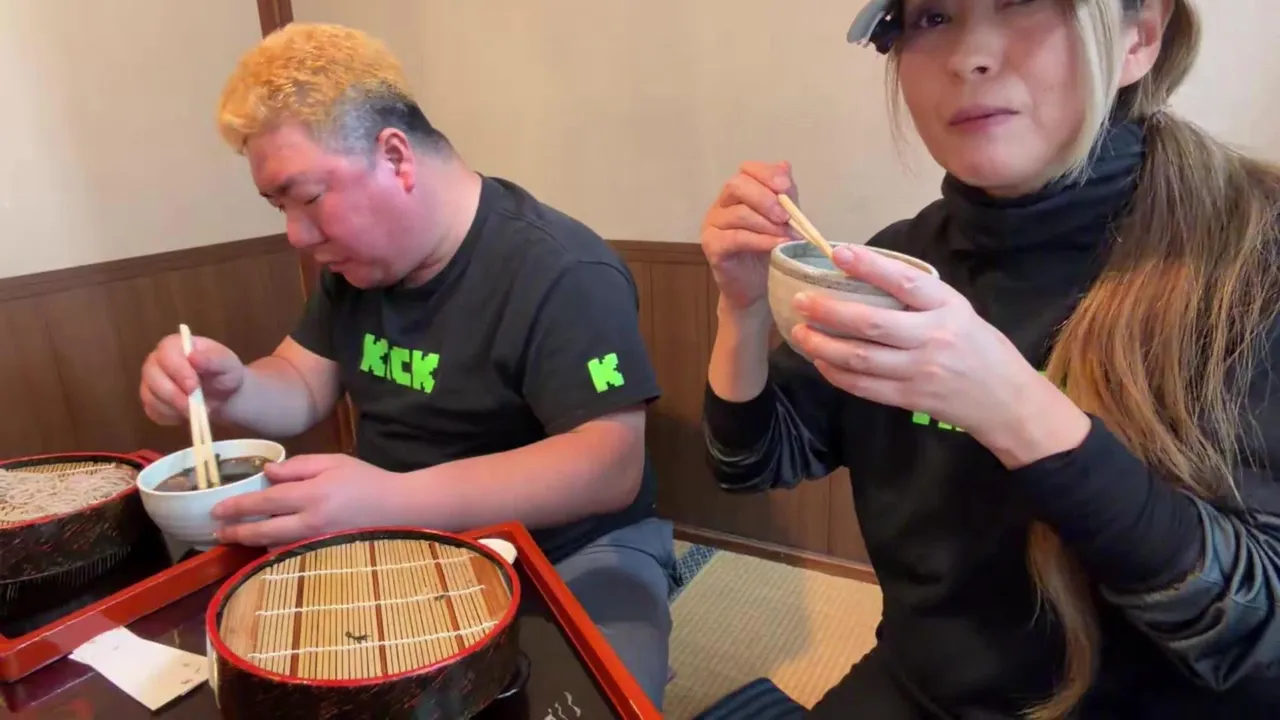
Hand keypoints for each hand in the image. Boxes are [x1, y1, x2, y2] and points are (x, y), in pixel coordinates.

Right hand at [139, 333, 244, 425]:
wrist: (224, 395)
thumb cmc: (225, 374)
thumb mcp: (227, 365)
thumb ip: (213, 359)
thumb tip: (193, 356)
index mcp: (174, 345)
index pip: (166, 353)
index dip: (178, 371)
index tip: (194, 387)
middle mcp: (156, 360)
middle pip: (152, 376)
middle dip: (175, 395)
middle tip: (197, 406)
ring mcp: (150, 382)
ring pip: (151, 396)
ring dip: (176, 408)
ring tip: (199, 410)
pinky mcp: (150, 402)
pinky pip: (153, 412)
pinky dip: (171, 417)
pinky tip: (188, 414)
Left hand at [211, 454, 399, 546]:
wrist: (401, 509)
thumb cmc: (368, 481)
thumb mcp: (334, 462)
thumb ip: (299, 466)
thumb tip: (267, 473)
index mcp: (312, 495)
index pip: (264, 502)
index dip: (237, 507)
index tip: (217, 510)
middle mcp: (311, 523)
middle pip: (262, 531)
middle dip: (236, 532)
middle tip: (218, 533)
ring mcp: (318, 544)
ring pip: (274, 547)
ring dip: (253, 543)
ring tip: (238, 538)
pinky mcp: (326, 556)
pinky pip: (292, 556)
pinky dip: (275, 551)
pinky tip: (268, 546)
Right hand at [701, 161, 797, 313]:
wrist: (756, 288)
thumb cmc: (768, 251)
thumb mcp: (782, 220)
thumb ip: (784, 195)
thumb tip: (784, 166)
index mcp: (737, 193)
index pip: (746, 170)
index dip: (766, 174)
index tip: (786, 187)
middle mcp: (721, 205)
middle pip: (737, 186)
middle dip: (765, 198)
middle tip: (786, 216)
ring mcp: (712, 225)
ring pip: (739, 213)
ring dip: (767, 223)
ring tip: (787, 235)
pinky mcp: (711, 246)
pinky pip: (735, 237)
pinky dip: (760, 240)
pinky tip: (777, 245)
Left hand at [788, 244, 1086, 456]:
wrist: (1004, 400)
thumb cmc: (978, 346)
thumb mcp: (958, 310)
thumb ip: (920, 297)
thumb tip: (867, 276)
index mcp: (948, 307)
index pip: (905, 282)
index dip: (870, 266)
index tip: (839, 252)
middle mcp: (932, 338)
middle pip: (872, 324)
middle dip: (829, 312)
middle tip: (801, 301)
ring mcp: (919, 371)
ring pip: (860, 358)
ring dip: (823, 346)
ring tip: (799, 333)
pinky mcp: (908, 398)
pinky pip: (863, 386)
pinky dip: (837, 373)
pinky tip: (820, 361)